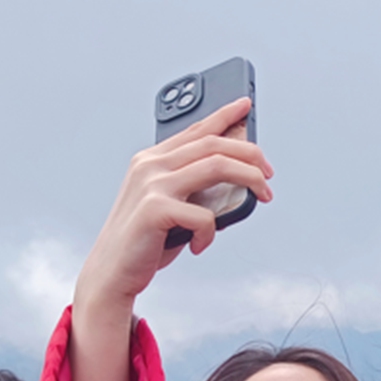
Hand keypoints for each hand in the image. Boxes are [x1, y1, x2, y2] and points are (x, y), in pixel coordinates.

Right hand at [65, 98, 271, 380]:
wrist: (110, 273)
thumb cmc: (144, 241)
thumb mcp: (169, 206)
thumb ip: (192, 187)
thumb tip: (237, 178)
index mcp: (151, 159)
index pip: (195, 129)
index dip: (224, 115)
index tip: (246, 106)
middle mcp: (150, 164)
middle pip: (214, 144)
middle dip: (251, 153)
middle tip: (269, 175)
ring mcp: (151, 184)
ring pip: (216, 166)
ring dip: (249, 179)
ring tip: (263, 195)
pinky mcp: (154, 210)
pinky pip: (204, 214)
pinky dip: (211, 233)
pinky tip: (201, 245)